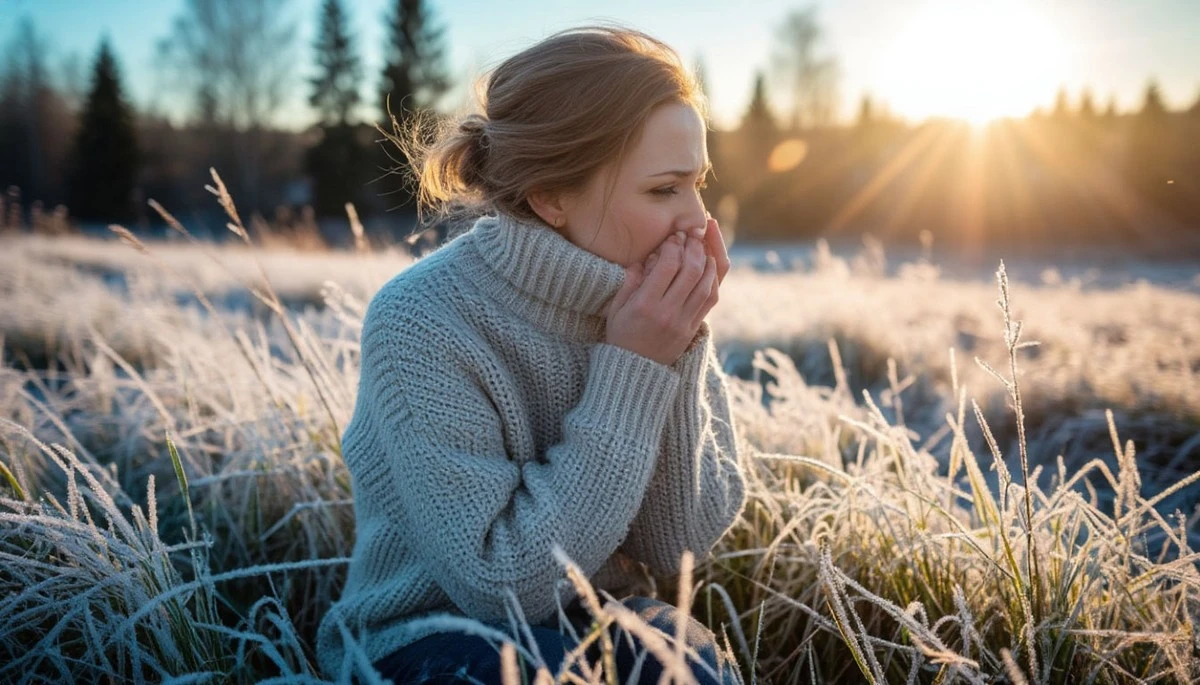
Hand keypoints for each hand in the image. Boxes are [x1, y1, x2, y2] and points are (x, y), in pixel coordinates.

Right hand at [604, 218, 720, 365]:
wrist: (635, 370)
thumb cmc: (621, 335)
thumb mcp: (616, 308)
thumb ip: (630, 281)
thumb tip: (648, 257)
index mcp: (645, 306)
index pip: (668, 266)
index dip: (673, 246)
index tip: (673, 237)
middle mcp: (668, 313)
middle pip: (691, 271)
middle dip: (694, 247)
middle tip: (692, 233)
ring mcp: (684, 322)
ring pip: (705, 284)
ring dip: (708, 259)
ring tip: (704, 244)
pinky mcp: (693, 328)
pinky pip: (710, 299)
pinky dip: (713, 279)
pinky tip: (710, 265)